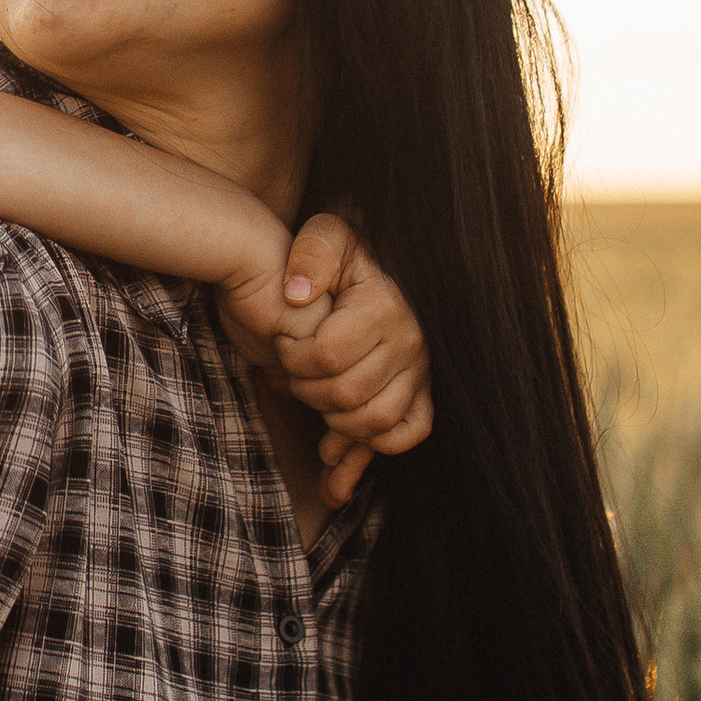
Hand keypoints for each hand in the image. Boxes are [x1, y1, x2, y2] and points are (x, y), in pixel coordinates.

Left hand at [239, 213, 431, 507]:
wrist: (362, 269)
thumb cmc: (336, 255)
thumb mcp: (322, 235)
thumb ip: (311, 254)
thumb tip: (298, 295)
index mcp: (385, 305)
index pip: (327, 355)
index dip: (293, 356)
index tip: (281, 342)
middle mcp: (412, 341)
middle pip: (345, 394)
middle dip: (305, 388)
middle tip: (290, 370)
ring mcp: (419, 372)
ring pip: (375, 422)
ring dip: (332, 421)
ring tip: (311, 399)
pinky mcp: (419, 395)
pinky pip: (407, 435)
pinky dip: (369, 454)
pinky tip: (333, 465)